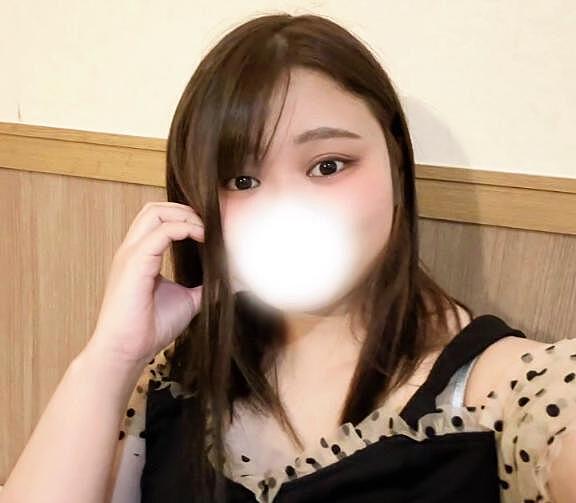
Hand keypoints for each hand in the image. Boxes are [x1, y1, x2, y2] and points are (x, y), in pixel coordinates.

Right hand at [84, 201, 204, 366]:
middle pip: (154, 208)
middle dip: (185, 210)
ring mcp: (131, 254)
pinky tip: (202, 238)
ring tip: (206, 230)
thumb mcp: (188, 301)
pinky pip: (160, 232)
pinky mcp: (134, 263)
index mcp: (141, 256)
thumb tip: (232, 281)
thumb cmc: (150, 328)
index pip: (159, 219)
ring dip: (185, 215)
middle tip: (210, 226)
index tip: (212, 229)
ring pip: (154, 212)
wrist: (127, 350)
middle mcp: (133, 250)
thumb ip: (206, 286)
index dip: (186, 217)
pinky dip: (184, 228)